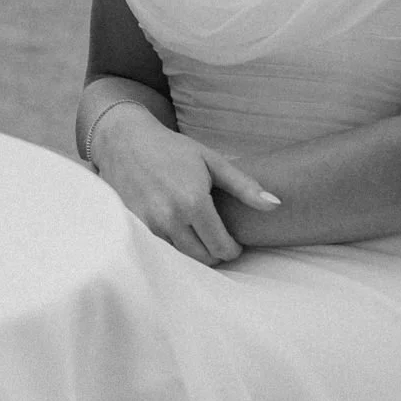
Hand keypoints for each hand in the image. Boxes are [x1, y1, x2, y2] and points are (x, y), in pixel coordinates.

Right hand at [90, 104, 278, 265]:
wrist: (125, 141)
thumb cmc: (172, 149)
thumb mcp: (211, 161)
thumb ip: (244, 186)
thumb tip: (276, 205)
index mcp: (193, 203)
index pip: (222, 248)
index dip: (233, 249)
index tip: (234, 241)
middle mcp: (170, 219)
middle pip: (204, 259)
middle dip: (216, 253)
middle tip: (218, 237)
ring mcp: (149, 226)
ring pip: (183, 257)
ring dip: (195, 251)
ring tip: (199, 232)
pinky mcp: (135, 228)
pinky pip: (162, 250)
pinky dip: (175, 246)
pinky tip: (179, 229)